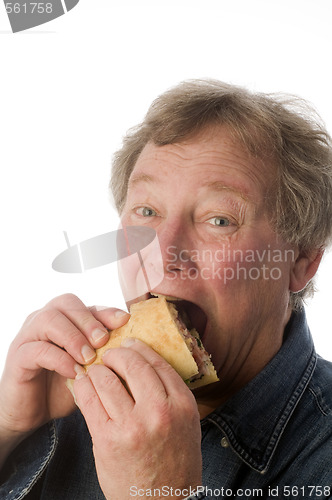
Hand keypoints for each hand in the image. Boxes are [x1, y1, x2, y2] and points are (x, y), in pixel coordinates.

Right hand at [0, 293, 129, 463]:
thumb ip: (104, 351)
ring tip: (89, 357)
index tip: (124, 321)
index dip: (106, 311)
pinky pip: (37, 349)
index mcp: (65, 319)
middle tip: (103, 340)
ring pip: (49, 319)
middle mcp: (45, 320)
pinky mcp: (18, 357)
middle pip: (67, 302)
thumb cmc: (63, 385)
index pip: (88, 304)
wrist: (33, 413)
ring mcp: (29, 336)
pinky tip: (74, 372)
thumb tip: (135, 345)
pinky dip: (59, 358)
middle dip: (89, 320)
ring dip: (73, 336)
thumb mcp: (89, 366)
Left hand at [74, 338, 201, 499]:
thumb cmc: (175, 461)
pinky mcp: (108, 439)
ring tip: (94, 370)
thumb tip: (144, 362)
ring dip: (97, 370)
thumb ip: (170, 393)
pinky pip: (90, 400)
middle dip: (116, 354)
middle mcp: (160, 412)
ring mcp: (132, 426)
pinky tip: (83, 383)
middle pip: (132, 365)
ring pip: (107, 379)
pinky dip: (84, 386)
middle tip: (108, 355)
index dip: (139, 348)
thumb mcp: (187, 423)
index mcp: (182, 404)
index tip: (129, 343)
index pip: (157, 362)